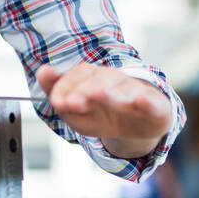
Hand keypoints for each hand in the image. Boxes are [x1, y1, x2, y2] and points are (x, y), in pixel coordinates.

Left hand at [36, 63, 170, 156]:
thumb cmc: (102, 114)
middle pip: (101, 79)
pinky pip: (152, 102)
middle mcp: (115, 80)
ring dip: (111, 93)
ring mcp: (136, 92)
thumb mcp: (75, 111)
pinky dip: (147, 102)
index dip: (67, 87)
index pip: (79, 75)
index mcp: (93, 77)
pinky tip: (140, 102)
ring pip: (124, 89)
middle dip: (86, 89)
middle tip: (76, 101)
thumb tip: (42, 71)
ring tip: (99, 95)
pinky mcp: (155, 106)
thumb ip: (58, 93)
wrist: (137, 127)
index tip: (58, 102)